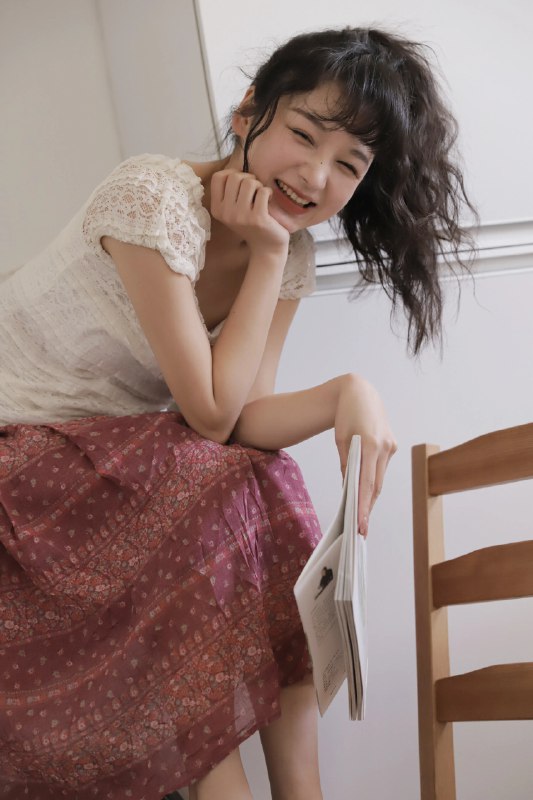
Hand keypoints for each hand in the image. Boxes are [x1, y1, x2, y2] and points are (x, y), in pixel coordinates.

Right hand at [210, 169, 289, 258]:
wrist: (266, 247)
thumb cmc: (252, 223)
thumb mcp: (234, 209)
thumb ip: (230, 190)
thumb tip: (235, 165)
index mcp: (217, 209)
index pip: (218, 176)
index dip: (232, 173)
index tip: (241, 183)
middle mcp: (226, 213)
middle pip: (234, 176)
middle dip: (248, 178)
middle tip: (255, 190)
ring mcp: (241, 216)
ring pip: (249, 182)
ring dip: (259, 185)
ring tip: (261, 196)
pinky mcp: (257, 218)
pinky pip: (263, 191)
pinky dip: (268, 192)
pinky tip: (269, 201)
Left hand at [334, 373, 396, 536]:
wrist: (359, 392)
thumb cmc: (345, 415)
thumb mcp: (340, 440)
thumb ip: (346, 464)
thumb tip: (348, 488)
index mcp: (371, 445)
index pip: (366, 483)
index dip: (363, 506)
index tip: (359, 525)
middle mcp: (385, 447)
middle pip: (376, 485)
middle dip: (368, 507)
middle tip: (361, 529)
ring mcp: (391, 446)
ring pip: (380, 478)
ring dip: (371, 496)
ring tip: (362, 516)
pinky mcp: (393, 445)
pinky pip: (382, 468)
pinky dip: (374, 480)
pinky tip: (366, 493)